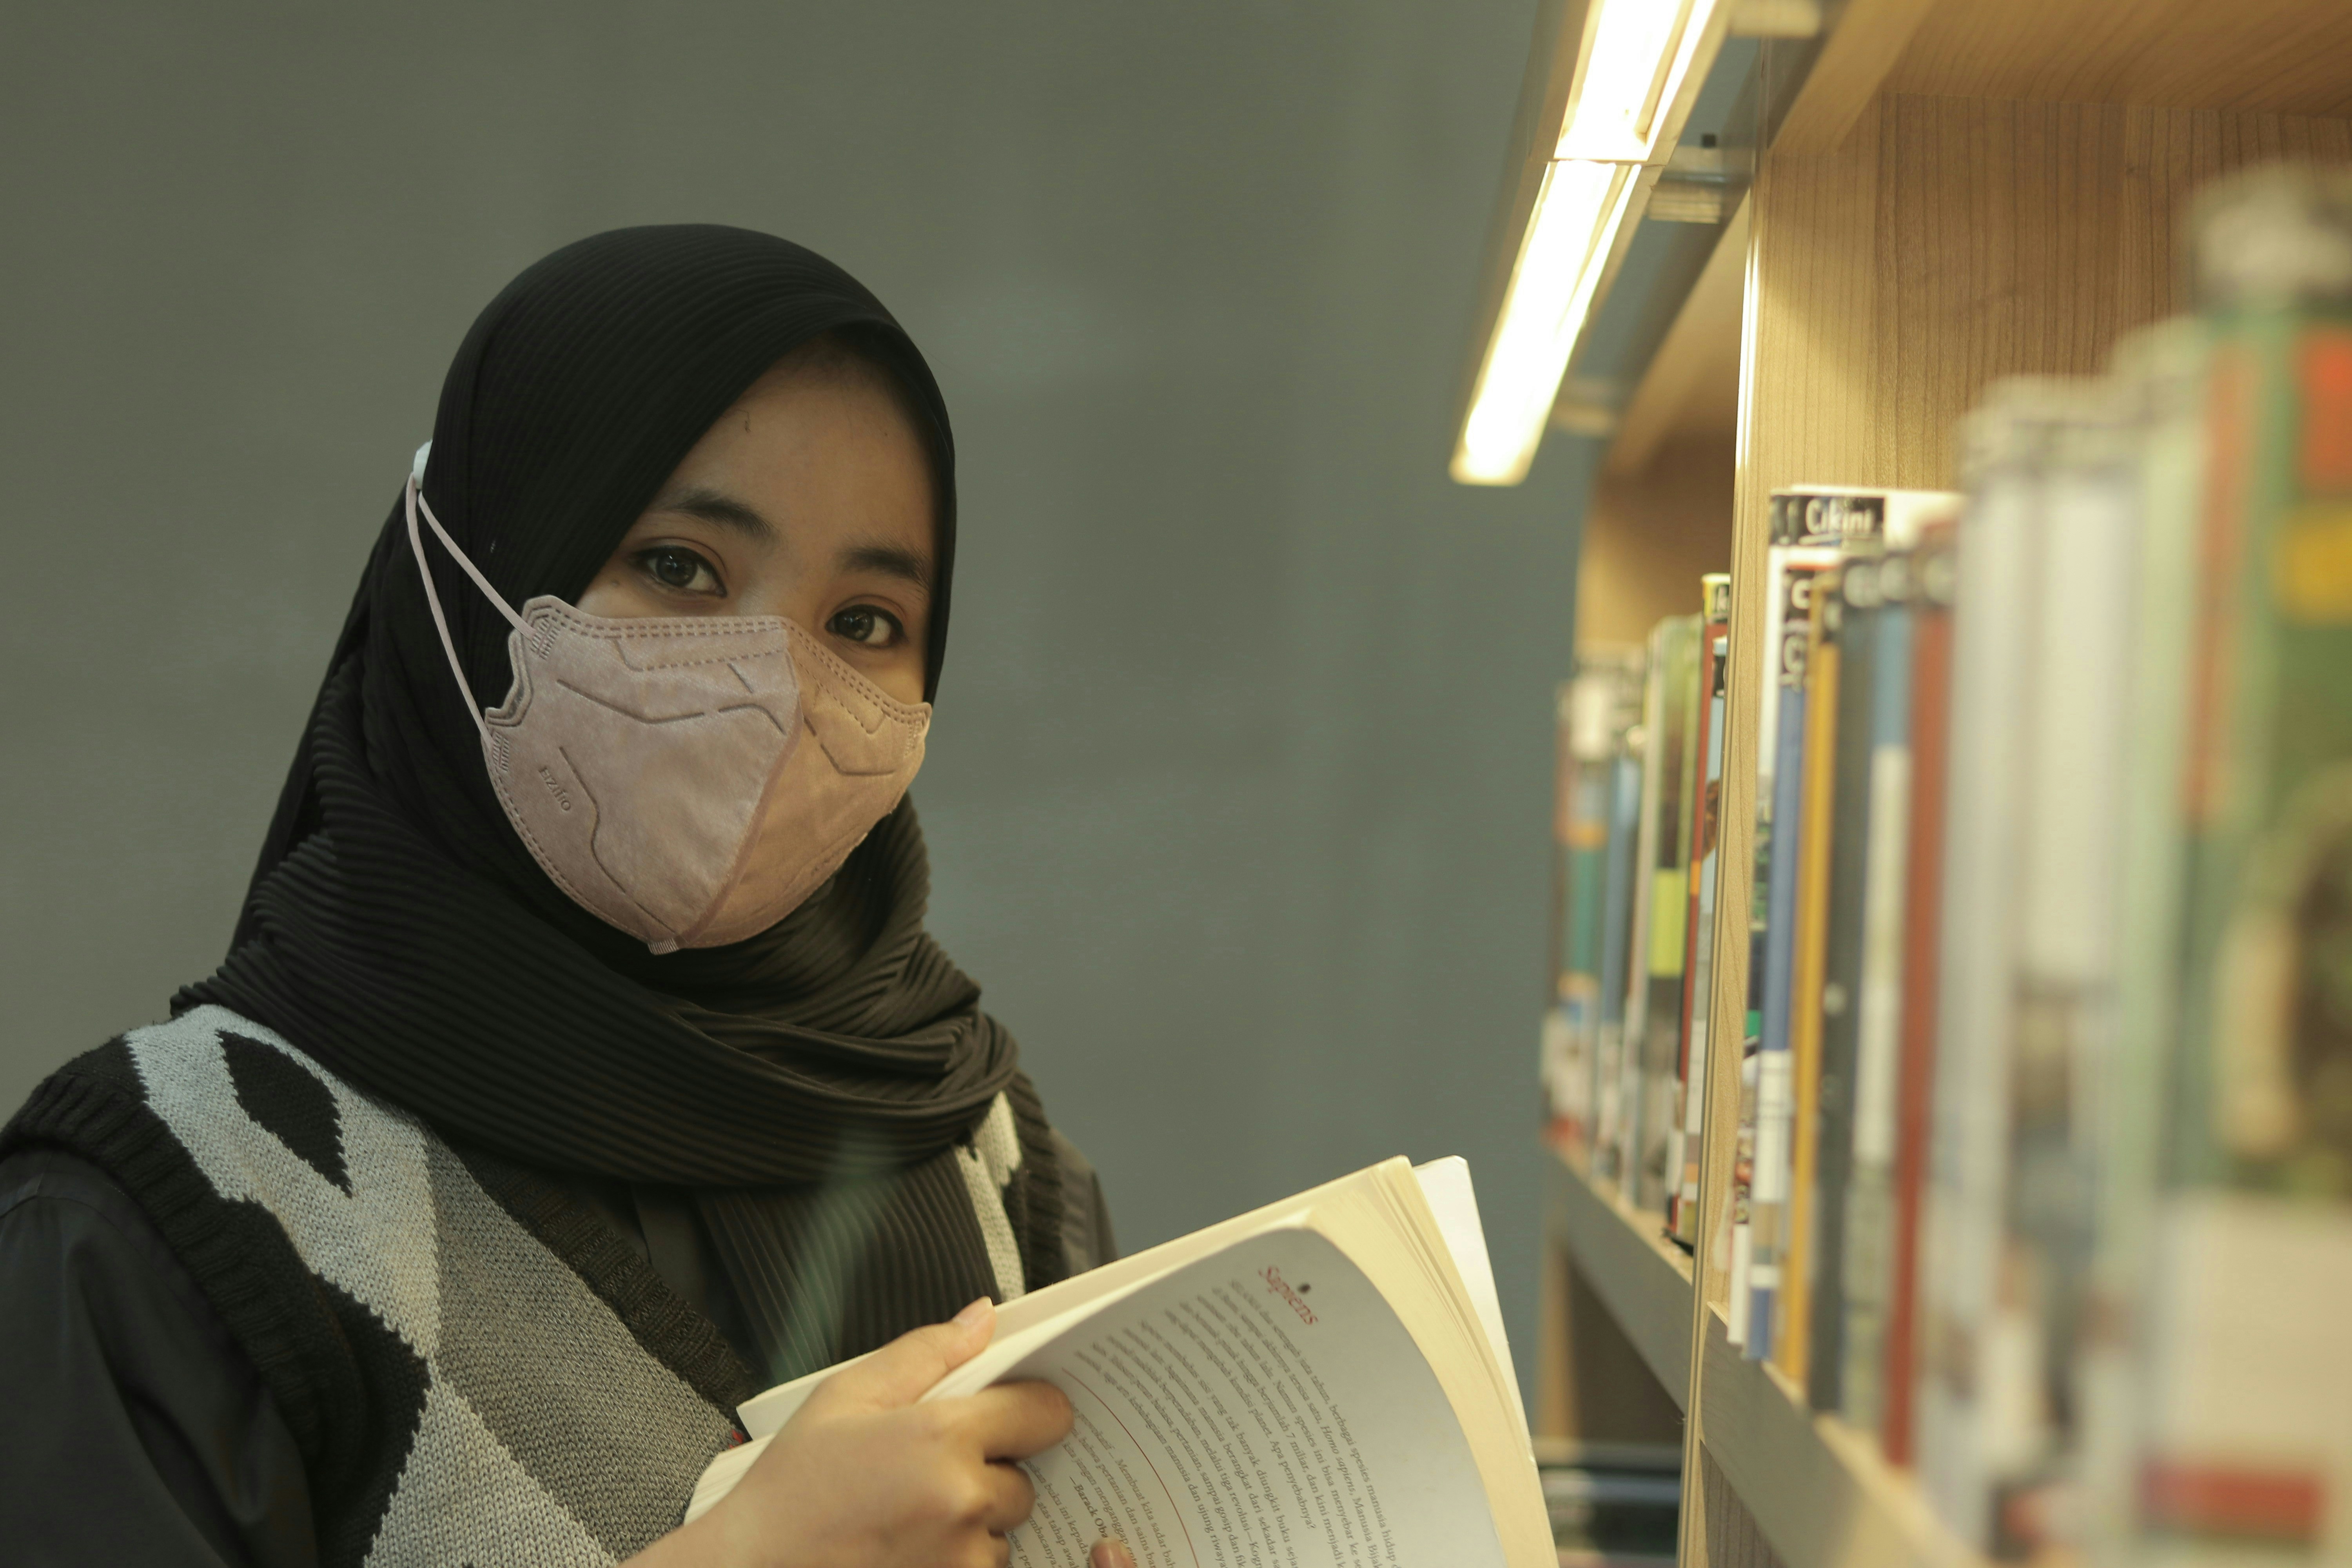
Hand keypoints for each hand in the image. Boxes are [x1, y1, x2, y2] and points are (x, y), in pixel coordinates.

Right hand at [628, 1297, 1095, 1567]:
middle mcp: (963, 1502)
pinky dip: (959, 1556)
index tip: (1010, 1411)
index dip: (1030, 1407)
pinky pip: (985, 1567)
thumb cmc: (790, 1492)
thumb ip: (927, 1351)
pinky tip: (908, 1543)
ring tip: (909, 1512)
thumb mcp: (846, 1396)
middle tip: (928, 1469)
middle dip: (990, 1469)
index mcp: (942, 1438)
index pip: (1046, 1412)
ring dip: (974, 1519)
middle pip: (1026, 1476)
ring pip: (1004, 1527)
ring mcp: (962, 1559)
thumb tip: (981, 1319)